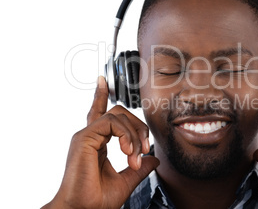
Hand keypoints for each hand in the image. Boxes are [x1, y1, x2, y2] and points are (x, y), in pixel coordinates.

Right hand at [43, 77, 158, 208]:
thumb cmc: (96, 200)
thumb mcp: (126, 181)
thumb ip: (140, 168)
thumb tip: (154, 159)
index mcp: (97, 143)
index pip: (101, 113)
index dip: (101, 95)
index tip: (102, 80)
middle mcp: (90, 135)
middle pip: (118, 112)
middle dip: (138, 127)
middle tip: (144, 150)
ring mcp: (86, 135)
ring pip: (117, 115)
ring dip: (134, 134)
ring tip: (135, 156)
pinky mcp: (84, 138)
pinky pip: (110, 122)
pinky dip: (125, 134)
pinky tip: (128, 151)